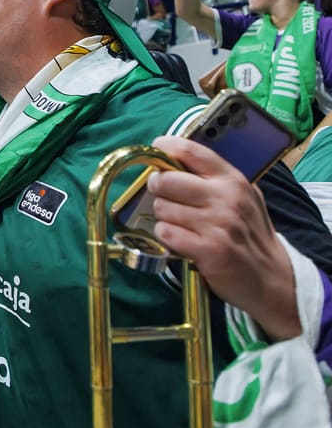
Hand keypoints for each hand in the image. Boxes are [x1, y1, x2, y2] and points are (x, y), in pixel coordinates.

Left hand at [149, 136, 300, 340]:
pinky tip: (181, 240)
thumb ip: (211, 178)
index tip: (156, 154)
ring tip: (181, 224)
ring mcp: (218, 224)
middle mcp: (226, 198)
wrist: (271, 277)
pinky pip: (166, 233)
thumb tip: (169, 161)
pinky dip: (167, 237)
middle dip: (158, 189)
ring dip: (164, 217)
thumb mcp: (241, 196)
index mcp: (232, 179)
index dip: (164, 149)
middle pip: (165, 180)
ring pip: (161, 208)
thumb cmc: (248, 233)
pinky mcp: (209, 250)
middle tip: (167, 198)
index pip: (189, 151)